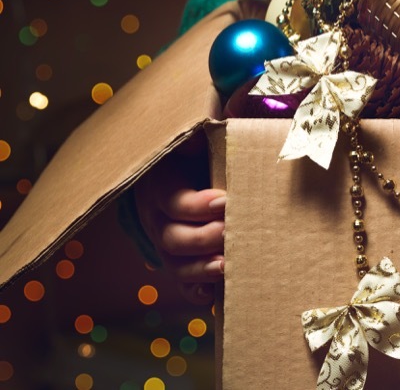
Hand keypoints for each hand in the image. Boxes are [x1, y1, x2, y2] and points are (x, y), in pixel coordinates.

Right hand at [133, 137, 224, 303]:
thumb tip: (227, 112)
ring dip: (201, 269)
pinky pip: (182, 282)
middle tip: (232, 233)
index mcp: (161, 185)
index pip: (173, 201)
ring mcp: (166, 242)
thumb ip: (207, 129)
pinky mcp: (179, 259)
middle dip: (204, 238)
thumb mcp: (197, 135)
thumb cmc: (200, 150)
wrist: (180, 170)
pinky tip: (212, 296)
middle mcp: (158, 218)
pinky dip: (196, 290)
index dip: (197, 205)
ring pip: (175, 264)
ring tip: (227, 267)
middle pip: (173, 238)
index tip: (226, 200)